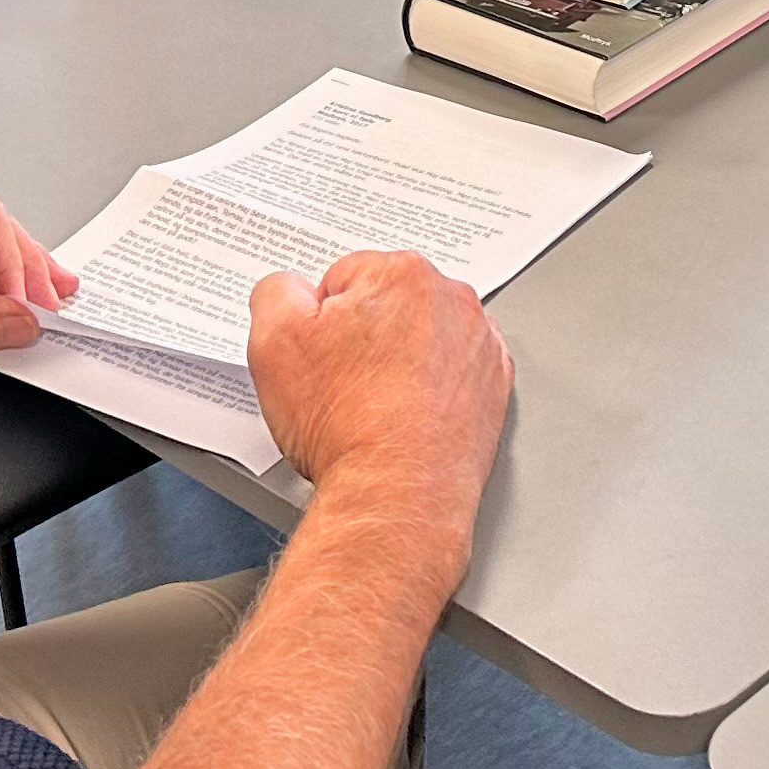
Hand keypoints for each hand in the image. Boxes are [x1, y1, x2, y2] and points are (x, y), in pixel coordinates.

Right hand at [248, 250, 510, 550]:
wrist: (396, 494)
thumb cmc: (345, 426)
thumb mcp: (274, 341)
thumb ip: (276, 292)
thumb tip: (289, 288)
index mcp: (400, 274)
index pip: (343, 279)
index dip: (319, 323)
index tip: (321, 358)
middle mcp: (451, 300)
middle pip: (387, 304)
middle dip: (363, 337)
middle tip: (343, 385)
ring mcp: (479, 343)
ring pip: (421, 338)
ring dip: (400, 362)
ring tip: (375, 407)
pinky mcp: (494, 385)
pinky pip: (452, 373)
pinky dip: (432, 389)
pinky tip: (408, 416)